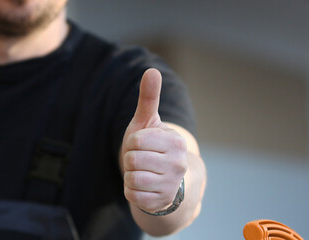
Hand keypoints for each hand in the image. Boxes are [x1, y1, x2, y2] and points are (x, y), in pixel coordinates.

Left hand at [121, 68, 187, 213]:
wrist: (167, 181)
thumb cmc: (153, 147)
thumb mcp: (149, 123)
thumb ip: (149, 98)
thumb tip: (151, 70)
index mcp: (176, 142)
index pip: (136, 141)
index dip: (133, 144)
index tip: (142, 146)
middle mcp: (178, 164)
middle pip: (133, 160)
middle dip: (131, 160)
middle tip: (142, 161)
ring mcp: (172, 185)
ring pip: (132, 178)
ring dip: (130, 176)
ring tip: (142, 173)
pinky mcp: (162, 202)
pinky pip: (132, 195)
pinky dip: (131, 191)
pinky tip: (143, 187)